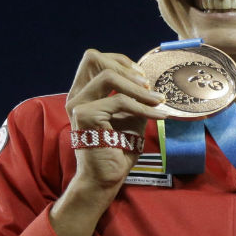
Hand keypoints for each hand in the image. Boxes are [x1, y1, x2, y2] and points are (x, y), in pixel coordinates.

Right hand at [64, 49, 167, 189]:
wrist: (107, 177)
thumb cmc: (119, 149)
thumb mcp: (129, 116)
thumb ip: (133, 97)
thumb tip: (148, 80)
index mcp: (83, 93)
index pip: (94, 59)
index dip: (120, 61)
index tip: (142, 77)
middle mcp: (77, 96)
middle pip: (93, 58)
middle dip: (127, 68)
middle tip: (149, 86)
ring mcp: (78, 104)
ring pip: (108, 76)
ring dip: (138, 87)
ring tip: (157, 100)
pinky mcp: (86, 115)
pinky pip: (120, 101)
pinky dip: (143, 108)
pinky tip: (158, 115)